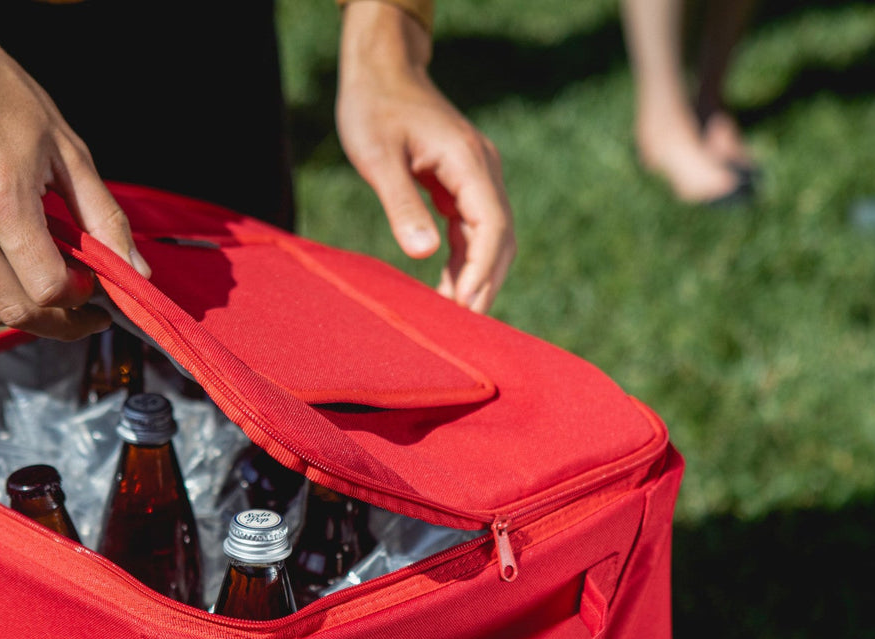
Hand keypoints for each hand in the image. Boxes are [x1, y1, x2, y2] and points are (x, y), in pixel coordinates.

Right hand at [0, 16, 150, 339]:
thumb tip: (136, 273)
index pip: (47, 289)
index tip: (94, 287)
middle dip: (58, 320)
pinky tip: (6, 264)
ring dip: (22, 306)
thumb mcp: (69, 151)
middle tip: (80, 304)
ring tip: (44, 278)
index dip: (80, 299)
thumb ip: (104, 218)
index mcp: (1, 200)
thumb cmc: (5, 100)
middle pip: (15, 311)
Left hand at [336, 0, 514, 314]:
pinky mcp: (463, 184)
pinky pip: (473, 230)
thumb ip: (401, 205)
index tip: (465, 306)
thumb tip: (424, 255)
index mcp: (468, 161)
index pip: (492, 226)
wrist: (381, 72)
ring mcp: (477, 177)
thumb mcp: (378, 157)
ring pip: (491, 237)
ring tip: (452, 317)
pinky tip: (449, 289)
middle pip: (501, 237)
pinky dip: (465, 261)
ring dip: (476, 277)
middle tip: (463, 329)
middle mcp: (483, 170)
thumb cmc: (374, 109)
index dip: (482, 271)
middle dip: (485, 283)